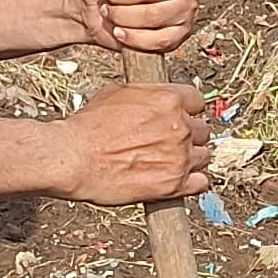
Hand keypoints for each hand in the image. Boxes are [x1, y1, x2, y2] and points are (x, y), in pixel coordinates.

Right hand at [56, 81, 212, 204]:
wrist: (73, 159)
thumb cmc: (87, 128)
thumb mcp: (117, 93)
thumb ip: (147, 94)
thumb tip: (154, 96)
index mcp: (169, 100)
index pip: (197, 101)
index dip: (186, 110)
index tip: (179, 117)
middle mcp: (179, 127)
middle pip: (202, 129)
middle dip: (187, 135)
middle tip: (168, 142)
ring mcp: (180, 156)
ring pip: (204, 156)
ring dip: (191, 158)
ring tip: (169, 162)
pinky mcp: (175, 185)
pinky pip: (201, 183)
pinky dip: (192, 182)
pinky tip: (177, 179)